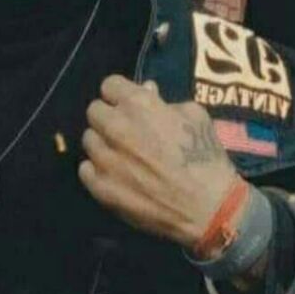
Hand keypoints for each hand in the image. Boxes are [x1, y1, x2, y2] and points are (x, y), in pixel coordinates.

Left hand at [79, 75, 239, 249]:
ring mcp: (106, 159)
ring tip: (120, 154)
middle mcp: (116, 127)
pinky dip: (97, 170)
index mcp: (138, 105)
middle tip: (125, 129)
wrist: (209, 208)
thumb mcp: (194, 117)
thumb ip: (164, 101)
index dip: (120, 94)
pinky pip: (85, 170)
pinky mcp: (101, 188)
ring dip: (103, 143)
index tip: (127, 104)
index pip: (109, 85)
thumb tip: (146, 91)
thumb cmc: (205, 157)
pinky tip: (115, 174)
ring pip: (89, 139)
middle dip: (109, 116)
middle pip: (94, 110)